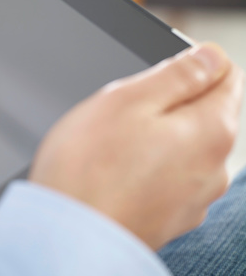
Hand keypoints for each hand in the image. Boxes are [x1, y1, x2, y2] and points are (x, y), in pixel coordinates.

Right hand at [29, 44, 243, 249]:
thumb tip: (212, 56)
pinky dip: (147, 167)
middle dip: (167, 103)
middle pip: (202, 113)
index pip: (226, 74)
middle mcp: (214, 168)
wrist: (67, 237)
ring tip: (114, 147)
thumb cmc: (88, 168)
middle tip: (123, 113)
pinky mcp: (170, 217)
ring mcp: (193, 198)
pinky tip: (116, 173)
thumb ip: (180, 73)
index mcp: (211, 130)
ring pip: (181, 146)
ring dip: (155, 136)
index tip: (158, 72)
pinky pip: (167, 177)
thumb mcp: (129, 99)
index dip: (192, 63)